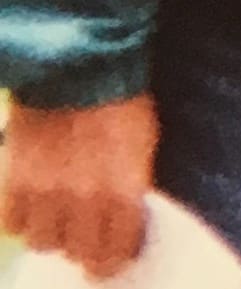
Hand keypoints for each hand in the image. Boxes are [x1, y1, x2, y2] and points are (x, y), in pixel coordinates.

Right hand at [0, 93, 158, 278]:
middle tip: (85, 235)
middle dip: (84, 246)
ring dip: (51, 231)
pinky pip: (12, 222)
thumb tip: (127, 217)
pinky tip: (33, 202)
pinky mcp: (14, 180)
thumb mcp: (143, 143)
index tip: (112, 256)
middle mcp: (83, 199)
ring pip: (43, 241)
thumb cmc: (119, 100)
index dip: (114, 257)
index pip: (117, 250)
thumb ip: (132, 186)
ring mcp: (44, 192)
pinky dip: (21, 217)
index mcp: (122, 190)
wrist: (77, 67)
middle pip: (78, 252)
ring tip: (58, 212)